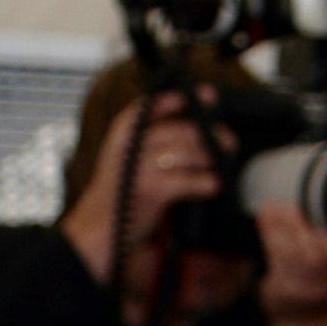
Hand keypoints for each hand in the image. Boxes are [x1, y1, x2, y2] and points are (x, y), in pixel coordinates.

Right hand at [60, 96, 222, 283]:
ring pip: (183, 152)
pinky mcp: (150, 190)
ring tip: (223, 162)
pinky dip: (202, 182)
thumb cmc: (120, 197)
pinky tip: (214, 185)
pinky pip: (184, 181)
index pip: (153, 105)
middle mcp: (130, 144)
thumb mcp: (128, 162)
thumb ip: (150, 144)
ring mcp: (139, 166)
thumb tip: (193, 133)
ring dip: (208, 157)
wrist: (98, 231)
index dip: (180, 98)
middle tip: (227, 139)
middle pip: (176, 129)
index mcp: (124, 132)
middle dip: (206, 133)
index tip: (207, 95)